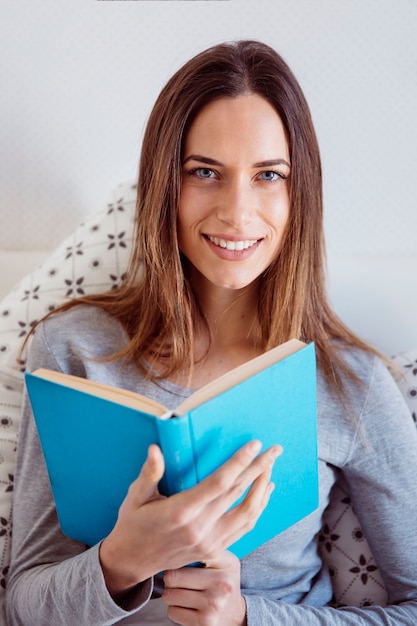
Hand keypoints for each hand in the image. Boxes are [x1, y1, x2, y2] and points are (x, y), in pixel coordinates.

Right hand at [99, 440, 280, 598]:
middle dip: (259, 469)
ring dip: (262, 489)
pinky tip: (263, 493)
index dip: (239, 462)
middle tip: (275, 450)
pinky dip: (258, 510)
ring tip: (271, 468)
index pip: (218, 482)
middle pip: (238, 493)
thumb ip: (149, 472)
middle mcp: (199, 528)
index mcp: (181, 511)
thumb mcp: (135, 496)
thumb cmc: (133, 523)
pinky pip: (244, 529)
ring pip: (247, 513)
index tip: (255, 445)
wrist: (132, 561)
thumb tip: (155, 449)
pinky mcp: (213, 551)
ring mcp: (209, 542)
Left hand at [162, 551, 246, 625]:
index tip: (175, 555)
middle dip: (170, 578)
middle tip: (177, 578)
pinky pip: (172, 612)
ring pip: (169, 595)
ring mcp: (213, 605)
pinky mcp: (203, 623)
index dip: (177, 554)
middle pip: (173, 576)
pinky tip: (187, 606)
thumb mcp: (224, 562)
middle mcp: (222, 584)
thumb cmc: (222, 583)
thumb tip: (176, 545)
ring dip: (171, 594)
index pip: (192, 551)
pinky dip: (175, 609)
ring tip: (183, 592)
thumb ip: (205, 549)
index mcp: (227, 564)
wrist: (235, 614)